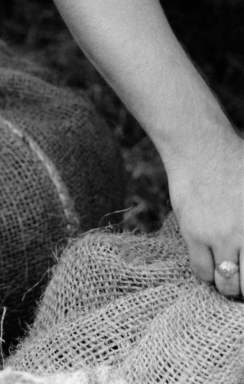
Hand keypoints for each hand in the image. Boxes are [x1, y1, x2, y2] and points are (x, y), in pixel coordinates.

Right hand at [164, 126, 243, 299]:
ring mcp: (221, 236)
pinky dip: (206, 274)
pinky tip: (209, 263)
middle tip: (241, 281)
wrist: (201, 148)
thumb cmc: (236, 166)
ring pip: (227, 283)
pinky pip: (202, 271)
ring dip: (227, 284)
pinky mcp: (194, 234)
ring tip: (226, 275)